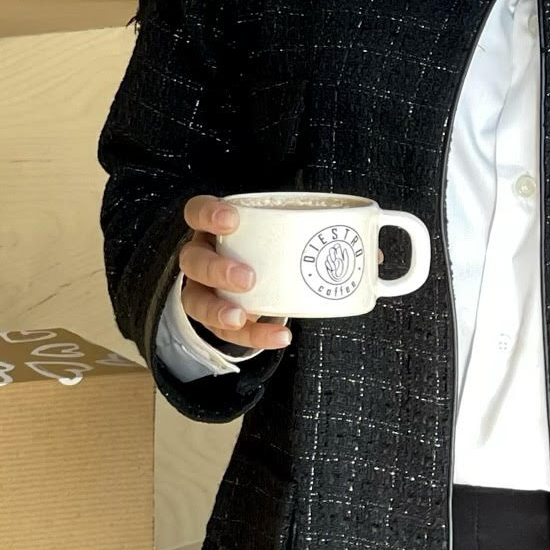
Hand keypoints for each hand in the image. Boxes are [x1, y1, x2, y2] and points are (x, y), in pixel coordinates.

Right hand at [176, 196, 292, 351]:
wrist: (261, 278)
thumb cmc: (266, 247)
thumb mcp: (276, 231)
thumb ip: (302, 228)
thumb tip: (357, 230)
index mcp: (211, 229)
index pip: (197, 212)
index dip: (208, 214)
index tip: (232, 220)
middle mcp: (201, 257)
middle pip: (192, 261)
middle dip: (216, 270)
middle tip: (247, 278)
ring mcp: (202, 289)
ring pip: (195, 301)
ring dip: (218, 310)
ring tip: (241, 317)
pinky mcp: (215, 318)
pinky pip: (225, 332)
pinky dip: (252, 336)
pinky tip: (278, 336)